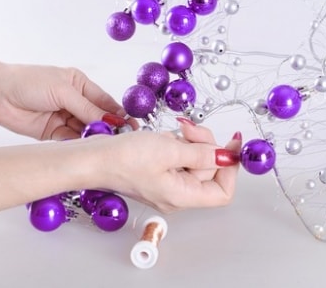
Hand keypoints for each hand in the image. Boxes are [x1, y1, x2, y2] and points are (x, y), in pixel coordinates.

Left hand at [0, 64, 134, 139]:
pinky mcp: (53, 133)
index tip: (131, 126)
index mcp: (80, 84)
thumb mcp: (64, 91)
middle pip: (98, 118)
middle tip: (121, 140)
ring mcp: (64, 117)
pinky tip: (87, 149)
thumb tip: (111, 121)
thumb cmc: (29, 82)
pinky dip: (79, 145)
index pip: (105, 102)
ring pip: (86, 130)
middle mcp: (74, 101)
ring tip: (103, 145)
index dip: (118, 114)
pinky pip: (72, 140)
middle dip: (108, 128)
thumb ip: (87, 108)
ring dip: (93, 138)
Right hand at [84, 124, 241, 211]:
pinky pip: (180, 156)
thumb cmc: (123, 159)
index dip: (231, 169)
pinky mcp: (159, 170)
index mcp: (182, 196)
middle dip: (205, 144)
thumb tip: (226, 157)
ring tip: (174, 132)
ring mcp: (168, 182)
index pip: (222, 192)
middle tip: (189, 129)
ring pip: (195, 160)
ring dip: (191, 141)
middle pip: (209, 170)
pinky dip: (178, 142)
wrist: (93, 157)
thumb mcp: (169, 150)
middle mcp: (177, 194)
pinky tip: (165, 136)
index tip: (232, 145)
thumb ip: (201, 154)